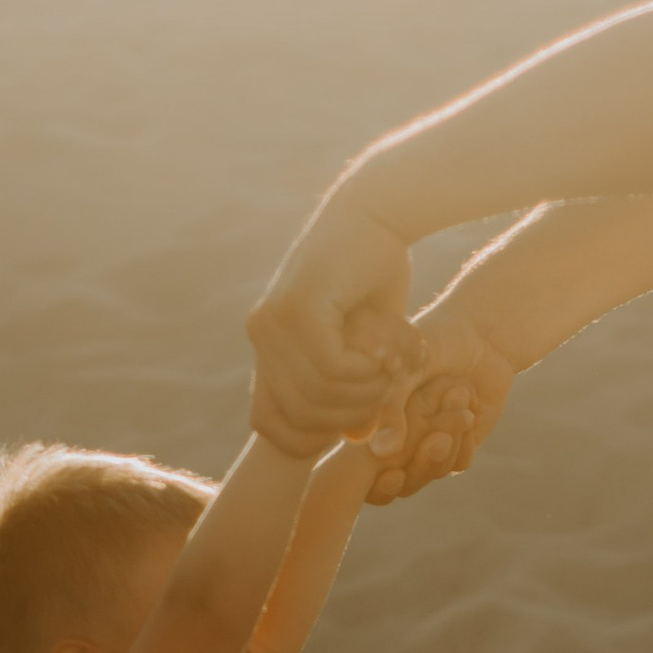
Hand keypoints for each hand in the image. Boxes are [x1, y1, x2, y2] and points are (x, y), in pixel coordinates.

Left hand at [246, 185, 418, 458]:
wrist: (380, 212)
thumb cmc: (378, 276)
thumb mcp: (367, 345)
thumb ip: (355, 390)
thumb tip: (355, 440)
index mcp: (268, 345)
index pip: (270, 423)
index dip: (313, 437)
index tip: (356, 422)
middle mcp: (261, 334)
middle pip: (297, 416)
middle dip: (349, 416)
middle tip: (387, 390)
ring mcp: (273, 321)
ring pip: (317, 394)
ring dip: (364, 392)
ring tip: (391, 368)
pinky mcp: (297, 309)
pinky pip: (332, 368)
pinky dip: (366, 369)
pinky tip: (384, 349)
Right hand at [359, 292, 517, 505]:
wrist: (484, 334)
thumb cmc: (436, 341)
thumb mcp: (409, 370)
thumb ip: (392, 408)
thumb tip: (381, 453)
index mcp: (373, 420)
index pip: (362, 472)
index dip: (375, 483)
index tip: (392, 475)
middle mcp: (397, 437)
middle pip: (401, 482)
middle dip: (421, 463)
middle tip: (440, 437)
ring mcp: (427, 443)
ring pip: (431, 473)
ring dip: (448, 445)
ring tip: (460, 397)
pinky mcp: (458, 445)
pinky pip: (457, 464)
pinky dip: (465, 445)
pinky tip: (472, 413)